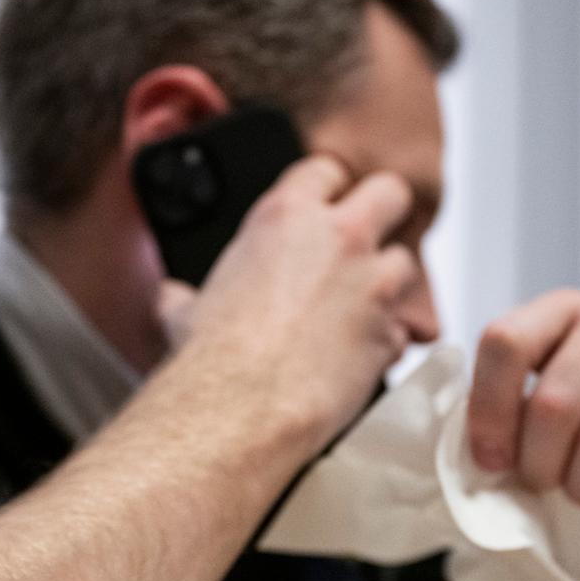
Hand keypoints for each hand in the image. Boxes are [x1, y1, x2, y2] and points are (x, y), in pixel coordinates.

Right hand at [163, 155, 435, 452]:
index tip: (323, 208)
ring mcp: (372, 285)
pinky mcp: (390, 335)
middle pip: (390, 193)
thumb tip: (173, 298)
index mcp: (286, 216)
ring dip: (388, 284)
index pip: (325, 169)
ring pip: (406, 263)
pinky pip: (400, 330)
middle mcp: (339, 239)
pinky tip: (357, 358)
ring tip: (359, 311)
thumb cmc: (212, 359)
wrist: (240, 411)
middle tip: (366, 239)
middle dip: (384, 213)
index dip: (327, 189)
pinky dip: (384, 342)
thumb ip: (188, 293)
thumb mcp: (185, 310)